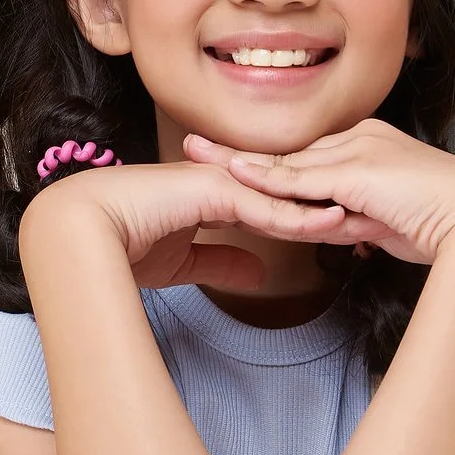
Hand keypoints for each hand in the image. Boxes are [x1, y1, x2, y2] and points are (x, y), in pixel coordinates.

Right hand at [23, 161, 355, 293]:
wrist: (80, 234)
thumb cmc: (120, 247)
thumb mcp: (184, 264)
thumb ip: (221, 262)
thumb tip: (257, 273)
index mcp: (218, 195)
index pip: (278, 203)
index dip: (313, 217)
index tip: (351, 229)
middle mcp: (222, 182)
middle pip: (289, 194)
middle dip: (329, 207)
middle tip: (374, 218)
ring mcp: (218, 181)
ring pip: (282, 196)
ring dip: (322, 210)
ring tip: (363, 219)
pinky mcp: (210, 190)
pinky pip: (262, 204)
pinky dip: (295, 216)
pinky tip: (325, 223)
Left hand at [179, 122, 454, 267]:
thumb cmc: (446, 226)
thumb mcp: (391, 221)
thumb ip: (362, 220)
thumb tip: (344, 230)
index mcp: (370, 148)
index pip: (307, 157)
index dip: (267, 161)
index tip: (231, 161)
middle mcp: (360, 140)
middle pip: (288, 151)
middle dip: (240, 153)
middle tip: (196, 147)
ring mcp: (358, 152)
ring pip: (287, 160)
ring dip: (238, 159)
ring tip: (197, 155)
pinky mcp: (357, 173)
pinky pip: (301, 178)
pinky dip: (264, 178)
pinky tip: (233, 175)